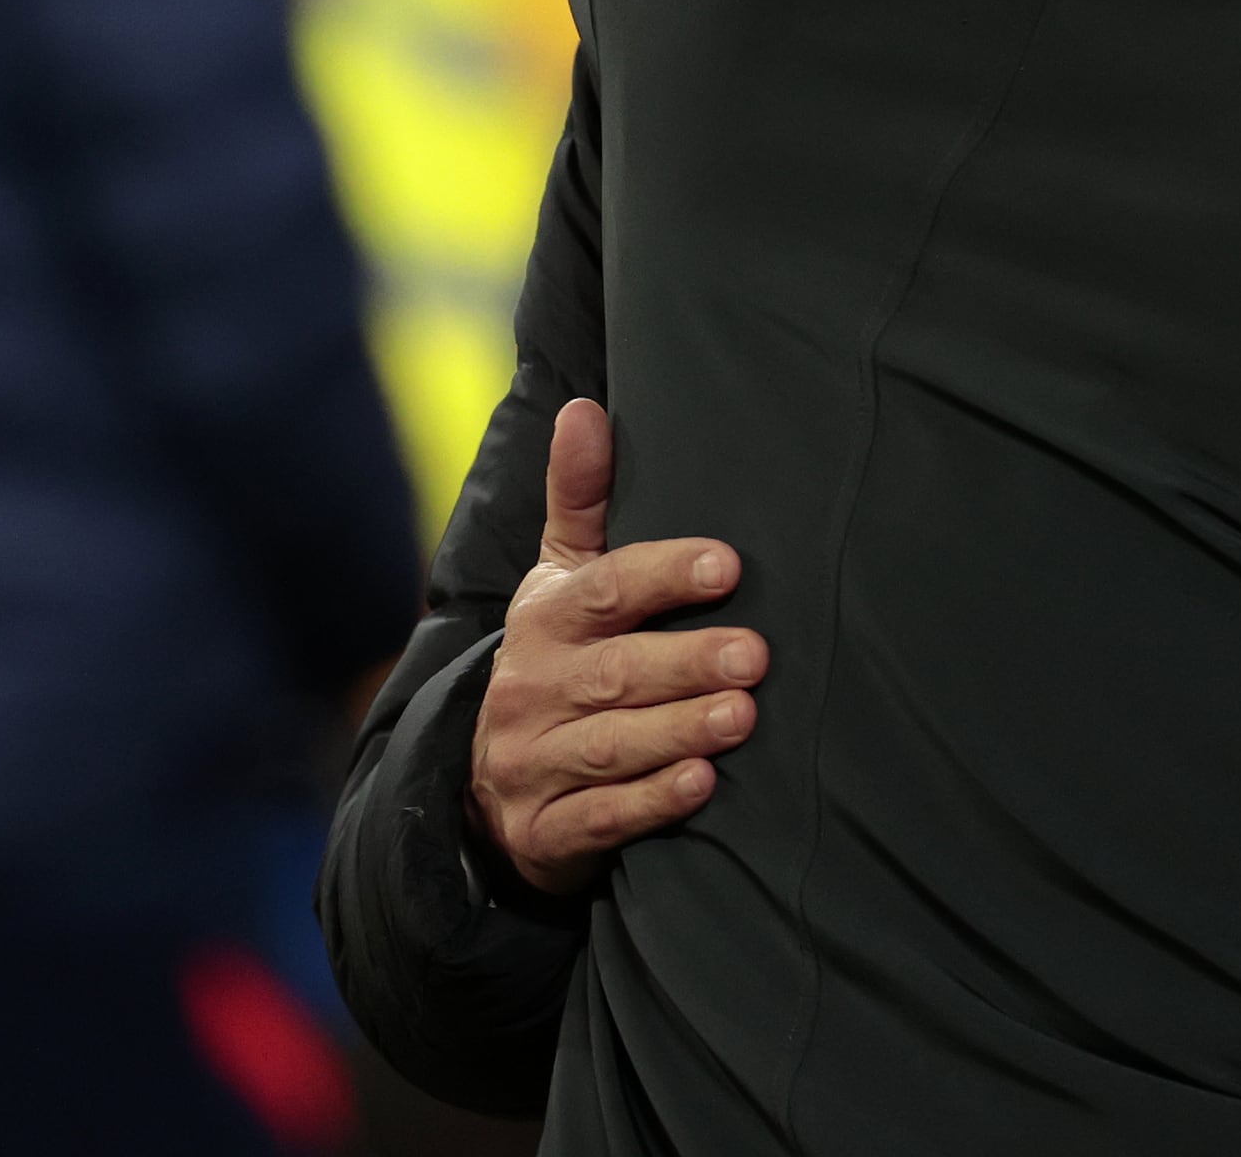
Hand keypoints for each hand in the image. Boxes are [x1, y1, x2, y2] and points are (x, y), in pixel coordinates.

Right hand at [467, 399, 766, 897]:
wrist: (485, 786)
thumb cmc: (555, 660)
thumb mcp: (558, 580)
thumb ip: (579, 499)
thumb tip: (585, 407)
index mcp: (547, 620)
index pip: (604, 592)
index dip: (662, 575)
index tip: (725, 565)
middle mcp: (534, 689)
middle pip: (616, 673)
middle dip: (686, 662)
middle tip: (755, 655)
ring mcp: (533, 763)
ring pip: (611, 745)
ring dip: (679, 730)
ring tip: (743, 716)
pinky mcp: (546, 831)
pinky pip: (601, 817)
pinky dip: (652, 802)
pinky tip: (703, 784)